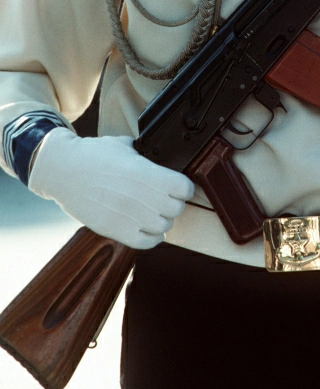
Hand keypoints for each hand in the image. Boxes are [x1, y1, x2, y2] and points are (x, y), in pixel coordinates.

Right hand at [28, 128, 194, 249]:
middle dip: (175, 202)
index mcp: (145, 172)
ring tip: (155, 211)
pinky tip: (150, 228)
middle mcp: (140, 196)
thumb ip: (147, 156)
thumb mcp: (126, 146)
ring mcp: (128, 215)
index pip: (184, 187)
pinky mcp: (115, 230)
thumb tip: (162, 162)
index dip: (185, 186)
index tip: (181, 185)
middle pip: (177, 208)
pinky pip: (147, 242)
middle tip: (167, 197)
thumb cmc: (94, 155)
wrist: (64, 170)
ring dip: (163, 219)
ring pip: (164, 226)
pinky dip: (153, 237)